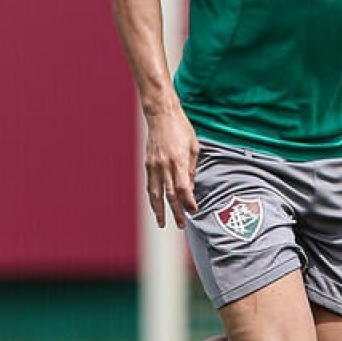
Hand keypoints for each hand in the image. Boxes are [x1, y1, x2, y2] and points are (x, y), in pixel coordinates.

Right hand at [143, 105, 199, 227]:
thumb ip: (192, 169)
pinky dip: (152, 197)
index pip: (183, 187)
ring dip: (159, 210)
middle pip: (169, 194)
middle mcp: (165, 165)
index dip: (188, 201)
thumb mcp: (194, 146)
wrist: (161, 115)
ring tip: (163, 222)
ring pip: (155, 193)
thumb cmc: (181, 128)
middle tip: (181, 225)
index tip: (193, 210)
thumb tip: (190, 188)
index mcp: (178, 160)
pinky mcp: (147, 164)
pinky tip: (155, 206)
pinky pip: (150, 185)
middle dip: (175, 212)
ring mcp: (154, 165)